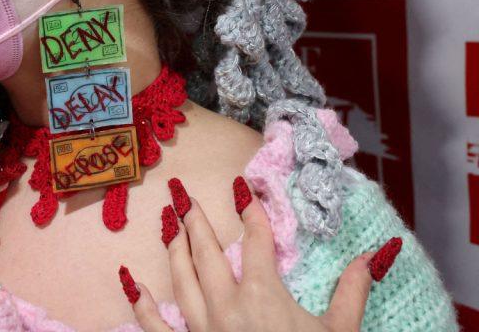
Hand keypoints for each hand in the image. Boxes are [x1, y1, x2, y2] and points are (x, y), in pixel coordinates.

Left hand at [119, 177, 401, 331]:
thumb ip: (351, 292)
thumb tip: (373, 255)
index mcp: (263, 294)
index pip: (257, 240)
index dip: (252, 212)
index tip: (243, 186)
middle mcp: (226, 304)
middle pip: (207, 251)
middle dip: (195, 220)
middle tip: (183, 195)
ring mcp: (201, 327)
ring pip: (181, 278)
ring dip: (174, 248)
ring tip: (168, 222)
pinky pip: (155, 325)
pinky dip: (141, 303)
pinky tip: (130, 281)